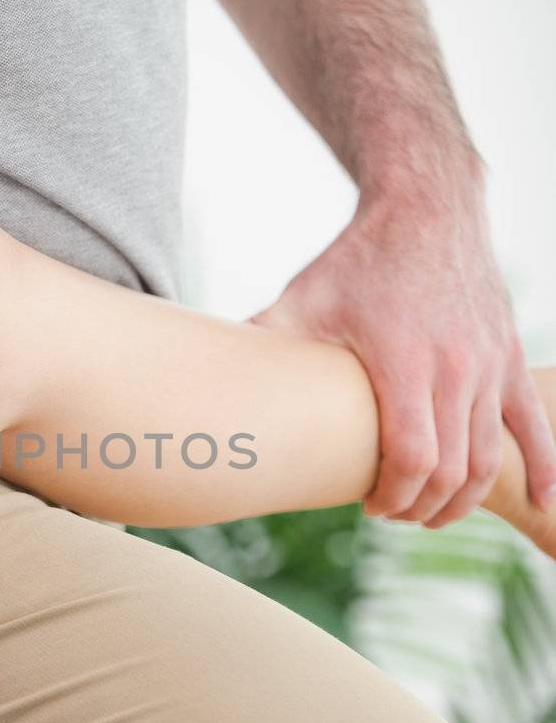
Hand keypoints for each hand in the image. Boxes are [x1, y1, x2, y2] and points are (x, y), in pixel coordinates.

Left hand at [250, 194, 555, 527]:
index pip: (412, 457)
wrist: (427, 208)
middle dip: (420, 505)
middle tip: (392, 513)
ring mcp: (489, 366)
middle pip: (451, 470)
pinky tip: (543, 501)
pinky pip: (534, 425)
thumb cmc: (358, 259)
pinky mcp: (509, 358)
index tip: (369, 505)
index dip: (393, 494)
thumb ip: (262, 338)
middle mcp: (455, 369)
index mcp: (404, 362)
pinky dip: (542, 468)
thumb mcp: (304, 297)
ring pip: (489, 458)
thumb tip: (200, 370)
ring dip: (462, 498)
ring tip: (432, 513)